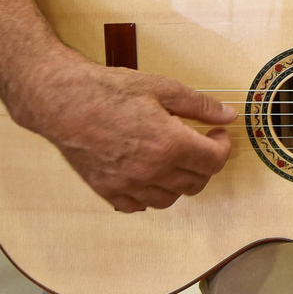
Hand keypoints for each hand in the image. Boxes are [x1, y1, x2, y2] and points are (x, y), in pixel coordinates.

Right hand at [4, 56, 239, 212]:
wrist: (63, 101)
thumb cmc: (110, 91)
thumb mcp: (162, 87)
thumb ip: (200, 106)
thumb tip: (229, 115)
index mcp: (170, 145)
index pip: (214, 161)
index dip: (223, 147)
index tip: (217, 134)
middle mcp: (152, 171)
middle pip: (197, 183)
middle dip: (204, 163)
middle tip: (198, 143)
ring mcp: (129, 185)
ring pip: (171, 198)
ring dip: (180, 181)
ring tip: (172, 157)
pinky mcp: (108, 191)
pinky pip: (140, 206)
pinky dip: (150, 194)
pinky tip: (147, 173)